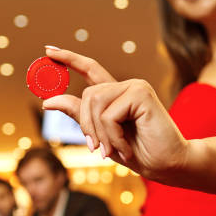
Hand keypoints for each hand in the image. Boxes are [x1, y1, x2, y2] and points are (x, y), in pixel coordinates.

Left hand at [44, 47, 188, 180]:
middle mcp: (125, 86)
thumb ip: (78, 115)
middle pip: (87, 95)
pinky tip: (125, 147)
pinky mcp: (141, 93)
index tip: (48, 51)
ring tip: (113, 150)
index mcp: (116, 94)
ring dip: (100, 133)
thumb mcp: (100, 134)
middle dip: (86, 125)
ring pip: (94, 103)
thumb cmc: (137, 151)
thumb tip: (48, 101)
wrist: (168, 164)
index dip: (69, 59)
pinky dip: (112, 136)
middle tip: (97, 149)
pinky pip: (108, 114)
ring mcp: (134, 86)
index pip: (89, 69)